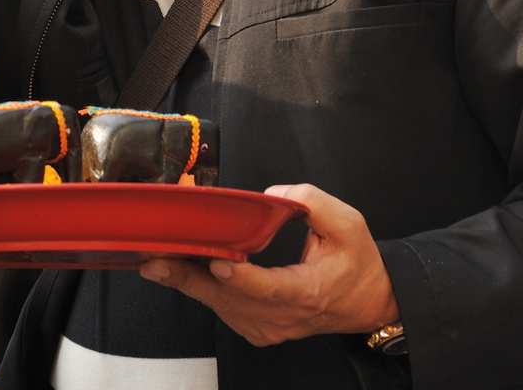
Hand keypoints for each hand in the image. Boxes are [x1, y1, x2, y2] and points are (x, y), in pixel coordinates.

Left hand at [139, 183, 399, 347]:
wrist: (366, 302)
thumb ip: (313, 202)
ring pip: (220, 306)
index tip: (218, 261)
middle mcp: (284, 316)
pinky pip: (222, 309)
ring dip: (187, 282)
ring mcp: (268, 327)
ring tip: (156, 260)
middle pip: (231, 300)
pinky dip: (200, 288)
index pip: (271, 290)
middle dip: (190, 277)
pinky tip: (179, 268)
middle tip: (156, 260)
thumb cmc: (357, 263)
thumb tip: (273, 195)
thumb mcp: (349, 224)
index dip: (242, 278)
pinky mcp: (256, 328)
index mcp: (308, 292)